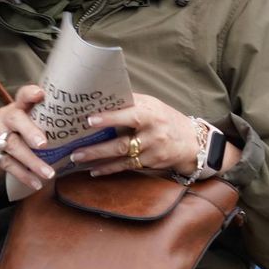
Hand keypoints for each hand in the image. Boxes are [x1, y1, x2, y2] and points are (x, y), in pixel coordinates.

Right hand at [0, 85, 52, 195]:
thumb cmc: (13, 138)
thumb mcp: (24, 127)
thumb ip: (42, 125)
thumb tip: (78, 133)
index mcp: (16, 108)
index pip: (22, 96)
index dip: (30, 93)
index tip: (40, 94)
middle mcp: (4, 118)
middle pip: (15, 119)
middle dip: (30, 131)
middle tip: (44, 144)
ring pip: (13, 146)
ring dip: (32, 161)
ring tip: (49, 174)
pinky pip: (8, 164)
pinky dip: (24, 175)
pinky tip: (37, 183)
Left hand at [70, 94, 209, 176]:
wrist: (192, 142)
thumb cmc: (166, 118)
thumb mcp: (152, 105)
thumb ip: (130, 103)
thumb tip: (102, 98)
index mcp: (151, 113)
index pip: (129, 114)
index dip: (110, 118)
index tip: (90, 120)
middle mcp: (152, 133)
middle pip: (122, 142)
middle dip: (97, 148)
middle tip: (75, 150)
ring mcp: (152, 151)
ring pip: (121, 157)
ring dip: (98, 159)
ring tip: (78, 158)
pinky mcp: (151, 164)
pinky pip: (126, 167)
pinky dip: (109, 169)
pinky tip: (94, 170)